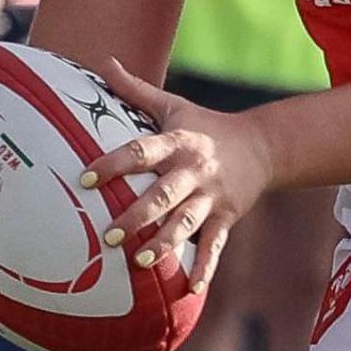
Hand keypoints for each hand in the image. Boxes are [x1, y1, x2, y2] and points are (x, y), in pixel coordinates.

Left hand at [79, 61, 276, 294]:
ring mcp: (212, 197)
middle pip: (163, 195)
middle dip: (138, 214)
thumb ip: (136, 90)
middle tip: (109, 233)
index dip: (114, 163)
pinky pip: (214, 245)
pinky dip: (204, 268)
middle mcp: (194, 171)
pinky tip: (190, 289)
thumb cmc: (206, 126)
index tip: (87, 178)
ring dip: (165, 243)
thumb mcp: (174, 105)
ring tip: (141, 261)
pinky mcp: (226, 217)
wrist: (263, 146)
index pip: (142, 151)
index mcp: (178, 143)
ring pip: (186, 223)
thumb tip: (104, 62)